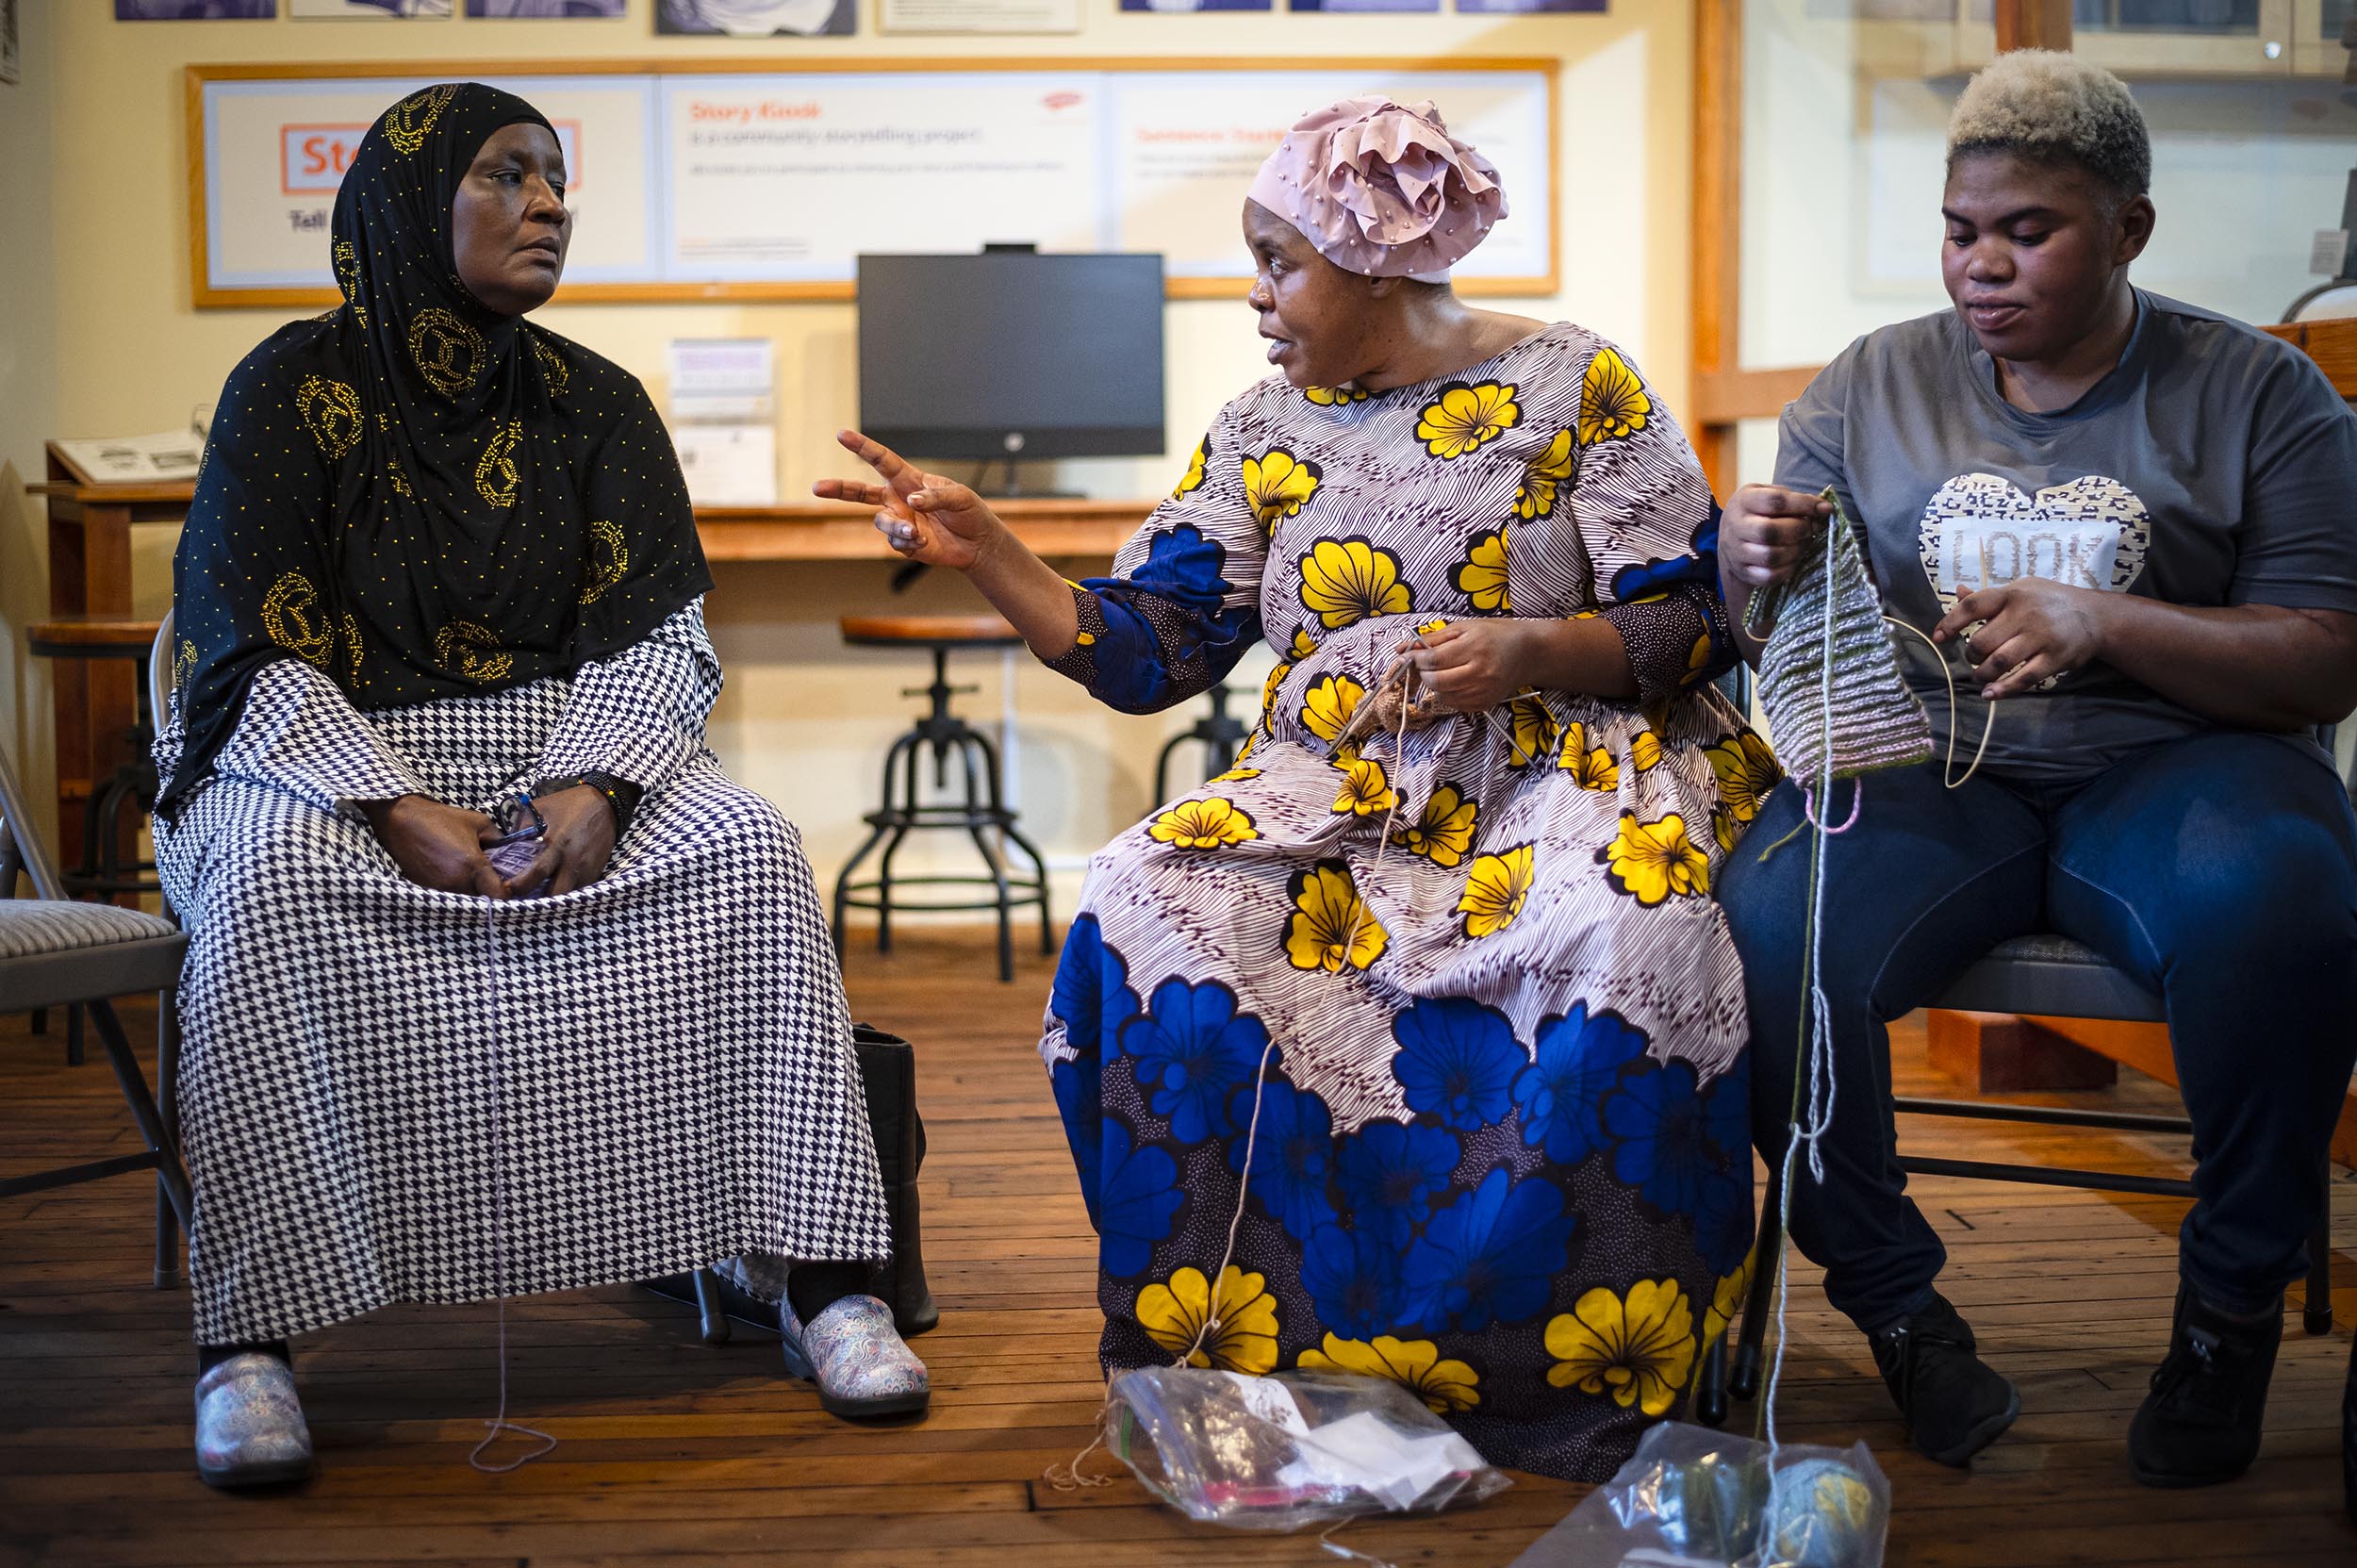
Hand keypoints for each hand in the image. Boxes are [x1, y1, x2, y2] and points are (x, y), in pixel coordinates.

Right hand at [363, 795, 506, 897]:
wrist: (401, 820)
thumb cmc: (441, 819)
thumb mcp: (479, 822)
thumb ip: (500, 840)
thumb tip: (510, 854)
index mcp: (472, 867)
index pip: (499, 897)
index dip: (509, 893)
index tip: (510, 884)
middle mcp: (456, 883)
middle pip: (483, 901)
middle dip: (491, 892)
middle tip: (493, 877)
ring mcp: (439, 890)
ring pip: (466, 900)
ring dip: (473, 892)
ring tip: (472, 873)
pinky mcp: (426, 890)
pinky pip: (449, 896)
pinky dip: (456, 889)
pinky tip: (454, 873)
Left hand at [489, 785, 617, 896]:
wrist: (605, 804)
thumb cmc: (570, 804)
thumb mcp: (542, 809)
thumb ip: (523, 826)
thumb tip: (503, 843)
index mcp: (559, 844)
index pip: (538, 872)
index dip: (521, 885)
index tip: (507, 889)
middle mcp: (574, 861)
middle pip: (556, 894)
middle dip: (539, 902)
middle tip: (523, 900)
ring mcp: (588, 869)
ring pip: (569, 897)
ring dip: (553, 900)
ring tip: (538, 897)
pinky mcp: (596, 872)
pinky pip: (579, 890)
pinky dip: (566, 892)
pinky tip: (554, 888)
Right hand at [813, 430, 1005, 571]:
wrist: (977, 544)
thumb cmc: (970, 513)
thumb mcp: (960, 497)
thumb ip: (935, 496)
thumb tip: (911, 502)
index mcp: (909, 479)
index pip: (882, 460)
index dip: (862, 447)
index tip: (842, 435)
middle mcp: (898, 499)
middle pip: (860, 492)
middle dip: (838, 489)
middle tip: (818, 487)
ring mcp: (899, 521)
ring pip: (881, 522)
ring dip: (897, 527)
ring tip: (916, 532)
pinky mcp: (903, 542)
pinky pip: (895, 542)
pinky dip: (909, 542)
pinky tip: (924, 543)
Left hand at [1396, 621, 1545, 713]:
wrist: (1527, 653)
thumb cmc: (1495, 635)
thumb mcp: (1464, 628)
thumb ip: (1432, 639)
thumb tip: (1402, 648)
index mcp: (1475, 648)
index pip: (1433, 660)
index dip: (1416, 658)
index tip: (1410, 655)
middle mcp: (1480, 672)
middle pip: (1435, 681)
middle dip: (1424, 673)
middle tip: (1427, 664)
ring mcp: (1484, 691)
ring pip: (1442, 695)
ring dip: (1435, 684)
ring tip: (1446, 670)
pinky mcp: (1485, 704)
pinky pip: (1454, 704)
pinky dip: (1448, 693)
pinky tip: (1457, 680)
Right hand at [1719, 484, 1831, 591]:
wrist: (1731, 536)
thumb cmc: (1759, 511)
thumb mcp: (1770, 495)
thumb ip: (1795, 499)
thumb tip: (1824, 510)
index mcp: (1744, 501)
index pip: (1775, 501)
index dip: (1804, 505)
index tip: (1824, 509)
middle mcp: (1735, 527)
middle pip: (1769, 531)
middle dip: (1799, 530)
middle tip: (1811, 528)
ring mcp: (1737, 552)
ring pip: (1770, 556)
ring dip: (1796, 550)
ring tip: (1803, 543)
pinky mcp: (1743, 572)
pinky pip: (1769, 576)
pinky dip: (1788, 569)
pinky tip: (1793, 558)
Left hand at [1933, 577, 2108, 698]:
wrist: (2097, 616)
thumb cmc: (2050, 602)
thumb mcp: (2022, 589)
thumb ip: (1989, 596)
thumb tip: (1959, 590)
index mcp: (2013, 594)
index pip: (1973, 606)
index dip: (1950, 622)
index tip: (1938, 638)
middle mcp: (2026, 614)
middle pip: (1983, 640)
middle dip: (1971, 655)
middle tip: (1974, 658)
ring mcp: (2042, 637)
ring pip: (1999, 662)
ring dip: (1983, 674)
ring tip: (1981, 675)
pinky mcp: (2055, 658)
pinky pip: (2023, 678)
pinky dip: (2003, 689)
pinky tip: (1991, 693)